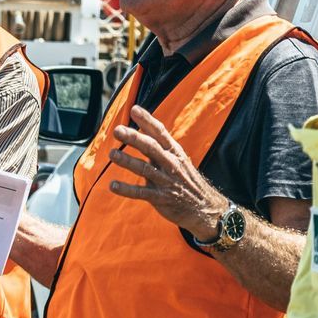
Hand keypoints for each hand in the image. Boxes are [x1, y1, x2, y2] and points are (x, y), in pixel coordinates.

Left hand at [106, 105, 225, 238]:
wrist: (205, 208)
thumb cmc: (186, 179)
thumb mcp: (178, 159)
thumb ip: (159, 146)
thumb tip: (139, 129)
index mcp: (174, 152)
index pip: (160, 132)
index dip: (147, 121)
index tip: (134, 109)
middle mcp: (171, 164)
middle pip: (151, 148)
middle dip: (134, 138)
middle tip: (117, 130)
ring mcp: (166, 181)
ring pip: (145, 169)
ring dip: (127, 161)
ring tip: (112, 154)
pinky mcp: (161, 198)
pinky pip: (142, 193)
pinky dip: (127, 190)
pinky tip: (113, 185)